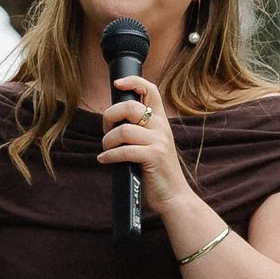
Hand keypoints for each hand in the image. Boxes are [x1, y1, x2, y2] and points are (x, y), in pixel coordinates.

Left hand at [97, 71, 195, 224]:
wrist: (174, 197)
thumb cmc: (156, 172)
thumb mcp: (151, 144)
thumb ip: (138, 130)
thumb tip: (111, 121)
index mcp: (160, 121)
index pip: (150, 89)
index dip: (133, 82)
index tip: (117, 84)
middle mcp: (162, 127)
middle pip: (130, 106)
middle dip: (110, 117)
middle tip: (106, 131)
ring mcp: (159, 141)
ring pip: (123, 130)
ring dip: (108, 141)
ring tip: (106, 150)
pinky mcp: (154, 157)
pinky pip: (124, 151)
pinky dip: (110, 156)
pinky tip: (105, 161)